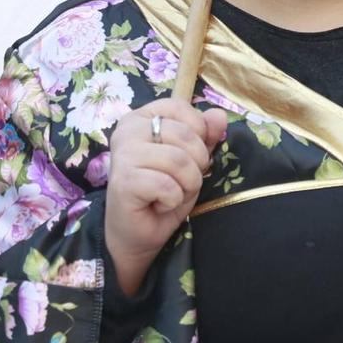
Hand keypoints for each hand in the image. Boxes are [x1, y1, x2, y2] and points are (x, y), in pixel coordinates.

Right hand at [105, 99, 228, 296]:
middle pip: (185, 135)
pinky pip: (168, 185)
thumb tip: (219, 115)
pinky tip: (159, 205)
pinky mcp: (124, 181)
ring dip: (186, 185)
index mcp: (143, 118)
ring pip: (179, 161)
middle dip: (196, 165)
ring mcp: (123, 154)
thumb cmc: (163, 193)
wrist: (138, 235)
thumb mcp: (192, 160)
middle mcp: (128, 130)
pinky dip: (173, 200)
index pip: (180, 107)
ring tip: (170, 195)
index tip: (188, 155)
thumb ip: (205, 135)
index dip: (198, 132)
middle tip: (179, 182)